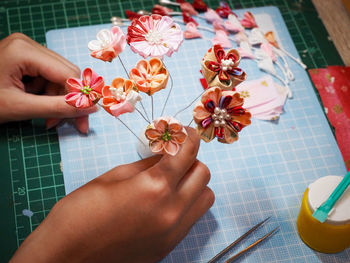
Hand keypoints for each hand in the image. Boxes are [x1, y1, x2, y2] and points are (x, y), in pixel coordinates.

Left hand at [0, 33, 96, 132]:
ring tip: (49, 120)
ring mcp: (26, 50)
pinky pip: (48, 78)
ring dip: (58, 101)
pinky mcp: (25, 59)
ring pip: (59, 78)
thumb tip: (90, 109)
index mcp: (24, 51)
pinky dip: (49, 96)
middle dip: (69, 101)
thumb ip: (57, 108)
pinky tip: (42, 108)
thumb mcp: (20, 107)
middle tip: (74, 125)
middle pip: (65, 74)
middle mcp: (28, 45)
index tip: (85, 120)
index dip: (80, 97)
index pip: (67, 73)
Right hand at [10, 128, 213, 262]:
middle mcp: (171, 211)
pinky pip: (192, 217)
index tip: (185, 132)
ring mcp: (173, 232)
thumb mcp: (114, 177)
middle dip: (192, 160)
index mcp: (155, 187)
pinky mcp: (169, 246)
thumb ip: (147, 165)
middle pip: (203, 174)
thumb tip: (166, 155)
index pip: (187, 153)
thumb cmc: (81, 212)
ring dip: (194, 184)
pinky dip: (187, 203)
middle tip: (175, 157)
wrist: (67, 256)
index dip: (188, 137)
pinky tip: (166, 200)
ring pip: (205, 198)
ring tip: (174, 180)